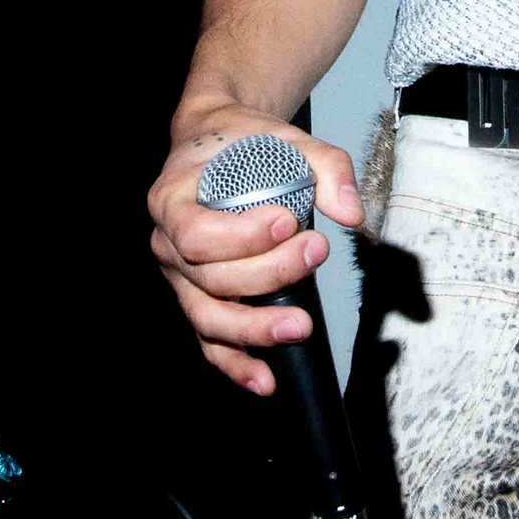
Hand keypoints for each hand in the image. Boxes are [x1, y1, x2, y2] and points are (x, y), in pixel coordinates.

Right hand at [146, 108, 363, 395]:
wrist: (214, 143)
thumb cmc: (241, 142)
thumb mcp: (284, 137)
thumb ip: (325, 166)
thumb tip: (351, 211)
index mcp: (172, 200)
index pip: (196, 233)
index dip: (240, 237)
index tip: (287, 222)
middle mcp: (167, 245)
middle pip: (210, 277)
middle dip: (268, 273)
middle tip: (316, 252)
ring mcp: (180, 279)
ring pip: (208, 317)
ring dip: (254, 329)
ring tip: (299, 326)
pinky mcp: (198, 301)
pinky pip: (210, 341)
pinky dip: (235, 365)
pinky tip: (265, 381)